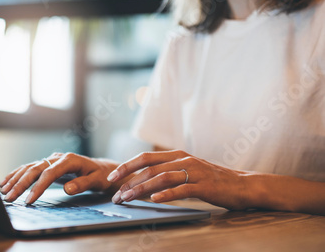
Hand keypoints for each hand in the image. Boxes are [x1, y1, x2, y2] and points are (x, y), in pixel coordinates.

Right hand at [0, 152, 120, 203]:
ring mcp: (51, 160)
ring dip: (15, 179)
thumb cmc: (100, 176)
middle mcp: (57, 157)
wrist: (101, 168)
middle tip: (9, 197)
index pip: (49, 173)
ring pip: (29, 167)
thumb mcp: (96, 181)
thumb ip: (82, 184)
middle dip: (20, 184)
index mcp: (69, 160)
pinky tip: (6, 182)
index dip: (38, 187)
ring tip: (3, 191)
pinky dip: (17, 174)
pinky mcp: (47, 164)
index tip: (29, 200)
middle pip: (35, 169)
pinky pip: (29, 168)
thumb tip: (67, 189)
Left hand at [107, 150, 250, 209]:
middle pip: (149, 168)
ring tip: (128, 199)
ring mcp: (194, 172)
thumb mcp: (188, 170)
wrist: (243, 185)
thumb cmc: (212, 180)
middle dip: (129, 182)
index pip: (145, 158)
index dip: (126, 166)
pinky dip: (166, 195)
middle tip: (116, 195)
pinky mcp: (204, 186)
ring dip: (141, 189)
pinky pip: (182, 189)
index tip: (112, 178)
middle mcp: (184, 160)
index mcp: (177, 155)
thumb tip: (143, 181)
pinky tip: (154, 200)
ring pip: (162, 178)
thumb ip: (168, 171)